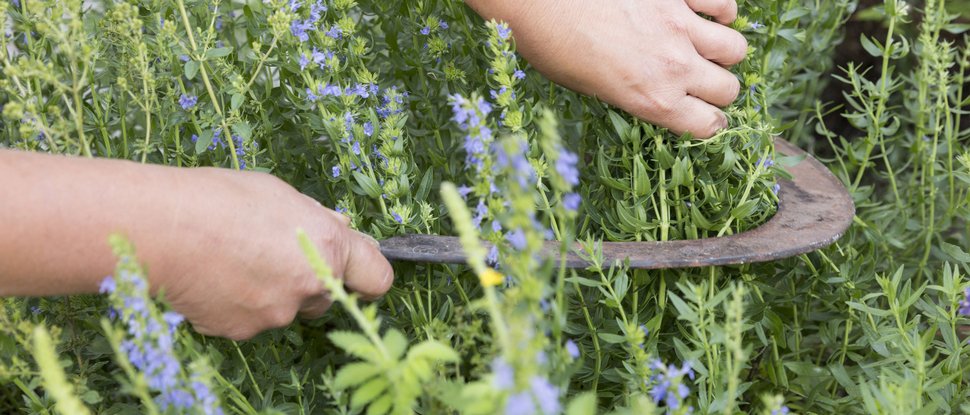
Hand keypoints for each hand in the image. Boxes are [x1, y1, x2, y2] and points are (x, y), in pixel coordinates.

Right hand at [151, 168, 393, 339]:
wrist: (163, 228)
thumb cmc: (219, 199)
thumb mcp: (279, 193)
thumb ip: (315, 218)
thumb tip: (337, 226)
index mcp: (329, 246)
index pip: (377, 277)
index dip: (368, 274)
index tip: (358, 272)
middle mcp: (312, 285)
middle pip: (327, 295)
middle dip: (309, 280)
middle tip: (271, 253)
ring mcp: (278, 313)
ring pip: (287, 309)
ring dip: (273, 293)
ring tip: (235, 261)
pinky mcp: (245, 331)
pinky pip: (252, 320)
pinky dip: (240, 305)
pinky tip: (216, 279)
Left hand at [468, 0, 746, 137]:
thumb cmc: (550, 45)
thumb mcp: (585, 88)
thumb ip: (628, 94)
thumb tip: (645, 92)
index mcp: (652, 100)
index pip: (708, 124)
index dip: (708, 123)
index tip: (704, 118)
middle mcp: (675, 67)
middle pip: (727, 89)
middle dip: (717, 91)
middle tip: (700, 84)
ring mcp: (681, 26)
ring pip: (735, 48)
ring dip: (724, 53)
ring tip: (705, 49)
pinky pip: (724, 4)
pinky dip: (721, 11)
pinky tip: (705, 14)